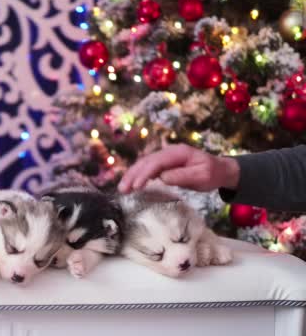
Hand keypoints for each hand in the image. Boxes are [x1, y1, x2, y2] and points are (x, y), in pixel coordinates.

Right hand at [118, 144, 239, 192]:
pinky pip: (147, 169)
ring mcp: (165, 157)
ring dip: (132, 176)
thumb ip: (182, 176)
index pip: (156, 162)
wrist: (221, 169)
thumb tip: (162, 177)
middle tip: (122, 189)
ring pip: (144, 164)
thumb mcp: (202, 176)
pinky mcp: (164, 164)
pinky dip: (137, 176)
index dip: (145, 173)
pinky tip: (131, 185)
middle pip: (146, 161)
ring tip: (122, 189)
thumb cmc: (213, 173)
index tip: (137, 186)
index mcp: (178, 152)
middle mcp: (168, 152)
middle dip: (133, 175)